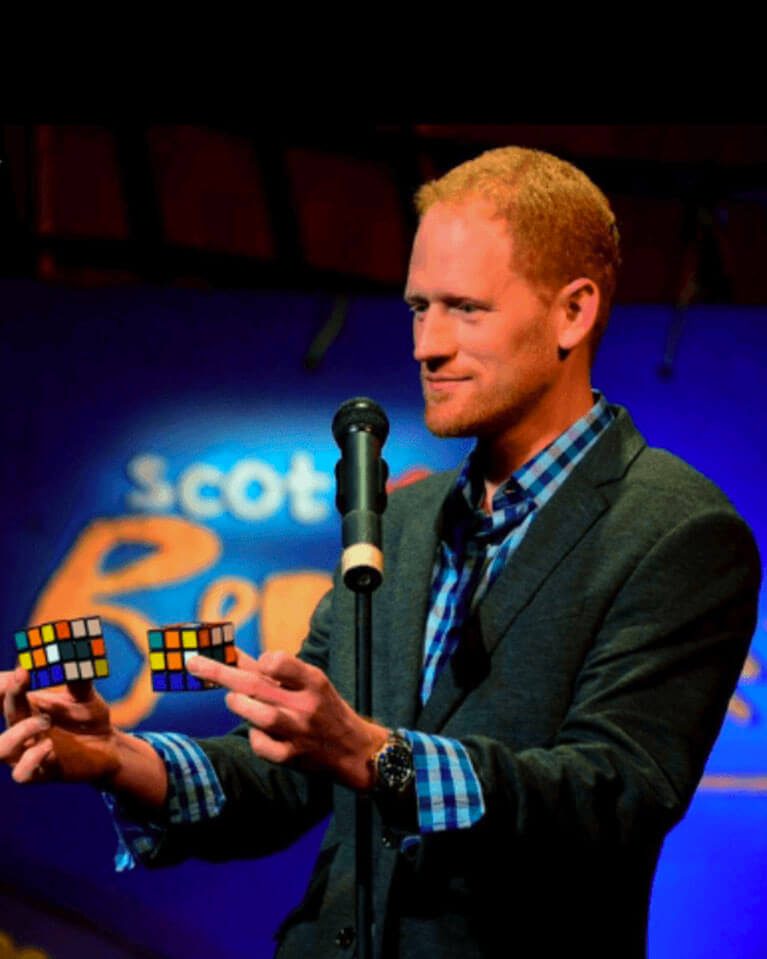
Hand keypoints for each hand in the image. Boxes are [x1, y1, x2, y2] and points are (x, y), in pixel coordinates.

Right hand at [0, 667, 119, 784]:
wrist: (108, 746)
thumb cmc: (89, 717)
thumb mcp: (85, 695)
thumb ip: (77, 679)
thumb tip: (74, 656)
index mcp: (27, 706)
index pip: (3, 693)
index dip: (2, 682)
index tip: (16, 669)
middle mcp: (21, 729)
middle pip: (4, 712)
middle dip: (10, 694)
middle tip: (23, 676)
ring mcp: (28, 753)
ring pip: (1, 749)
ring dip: (19, 732)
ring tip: (44, 721)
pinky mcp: (41, 773)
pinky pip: (22, 774)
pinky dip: (32, 759)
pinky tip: (49, 746)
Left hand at [187, 649, 388, 790]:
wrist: (354, 751)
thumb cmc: (324, 708)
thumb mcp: (309, 683)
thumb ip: (273, 671)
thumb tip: (233, 654)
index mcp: (313, 681)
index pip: (278, 661)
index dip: (261, 659)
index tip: (257, 662)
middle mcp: (306, 705)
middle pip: (256, 684)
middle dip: (219, 672)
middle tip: (193, 662)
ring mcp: (298, 733)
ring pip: (258, 715)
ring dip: (239, 704)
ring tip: (233, 699)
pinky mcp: (292, 758)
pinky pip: (260, 745)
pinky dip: (254, 737)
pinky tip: (258, 732)